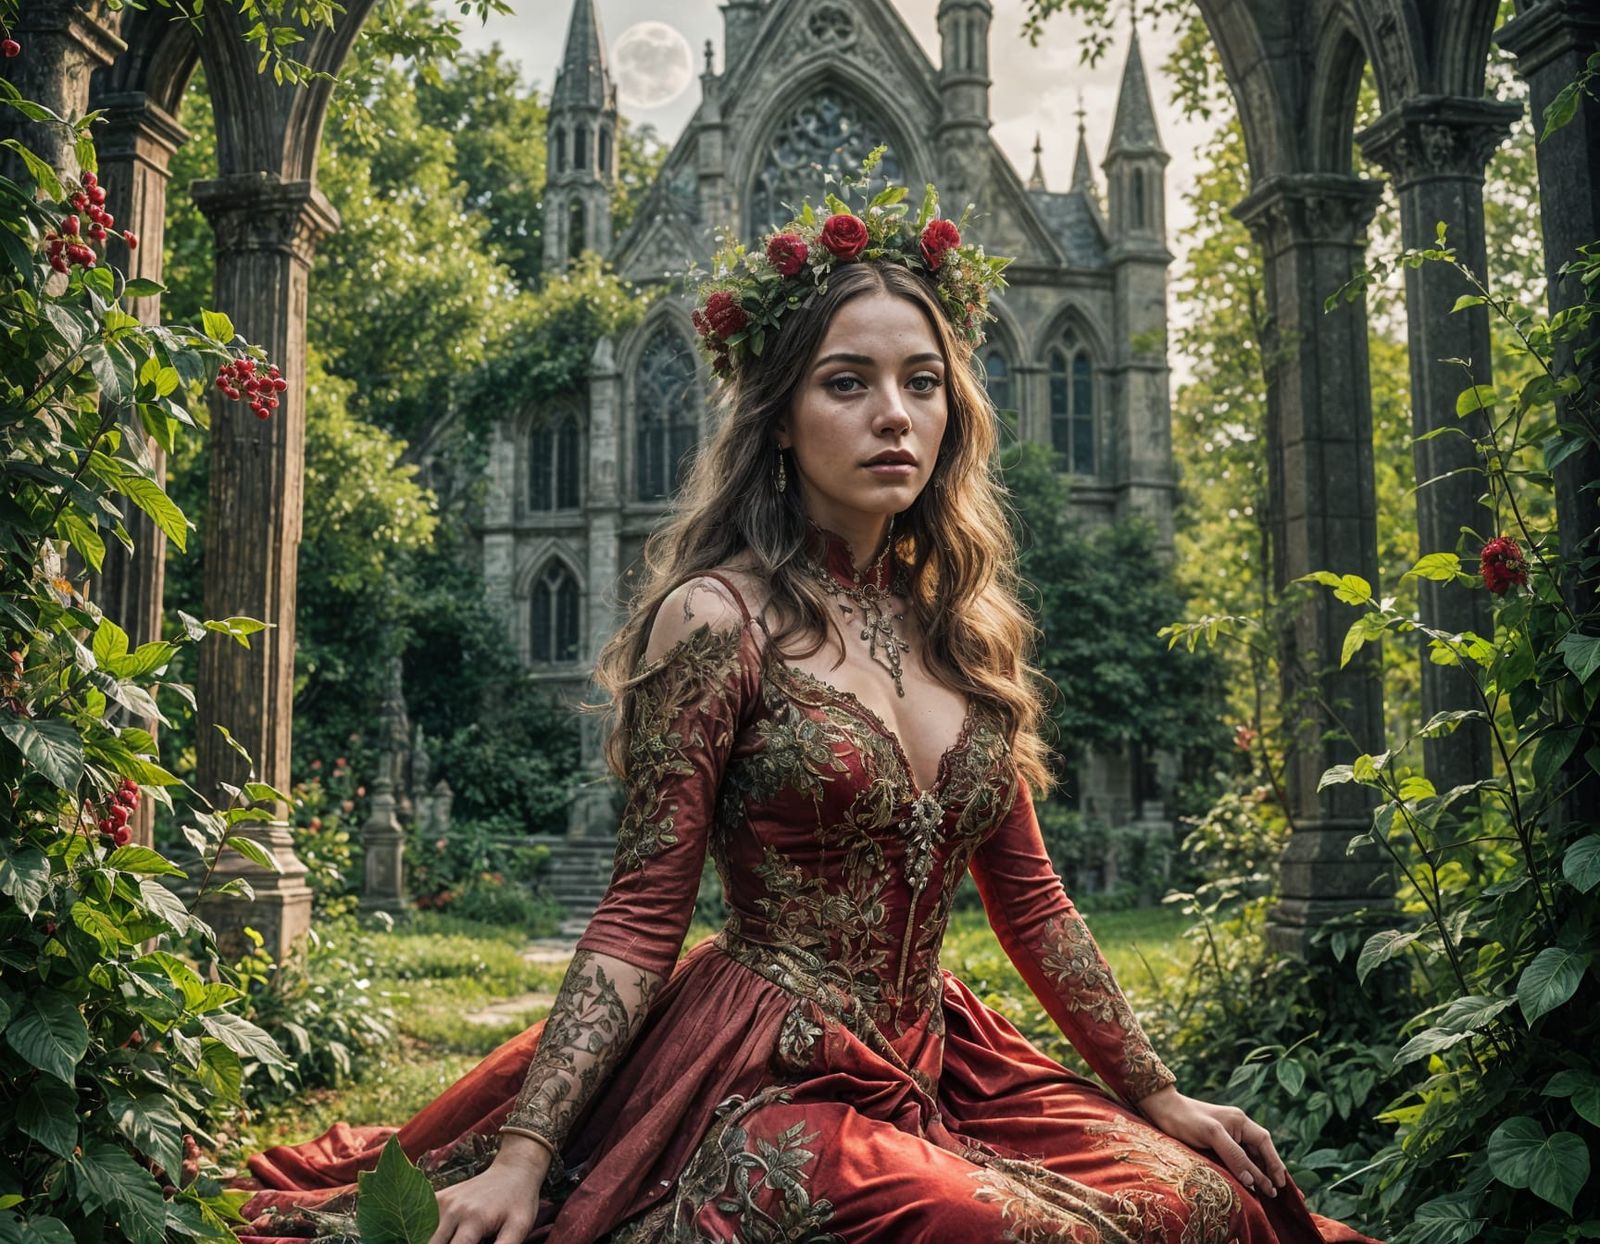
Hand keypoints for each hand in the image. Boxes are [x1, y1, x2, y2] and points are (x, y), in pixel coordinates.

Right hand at [427, 1135, 549, 1243]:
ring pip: (425, 1234)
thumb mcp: (519, 1227)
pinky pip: (424, 1219)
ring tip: (453, 1240)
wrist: (513, 1171)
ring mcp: (443, 1201)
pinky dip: (428, 1231)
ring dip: (432, 1241)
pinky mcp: (439, 1197)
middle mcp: (453, 1210)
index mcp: (473, 1220)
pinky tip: (443, 1235)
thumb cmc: (518, 1202)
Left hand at [1135, 1086, 1287, 1197]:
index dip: (1275, 1164)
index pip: (1265, 1144)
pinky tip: (1250, 1183)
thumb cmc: (1185, 1118)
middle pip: (1261, 1151)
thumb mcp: (1211, 1135)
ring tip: (1271, 1193)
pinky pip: (1238, 1158)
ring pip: (1251, 1156)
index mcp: (1240, 1121)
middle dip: (1273, 1171)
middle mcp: (1238, 1127)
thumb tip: (1253, 1179)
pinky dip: (1247, 1171)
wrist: (1161, 1108)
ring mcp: (1228, 1134)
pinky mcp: (1217, 1142)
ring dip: (1260, 1173)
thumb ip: (1233, 1155)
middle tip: (1283, 1194)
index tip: (1280, 1185)